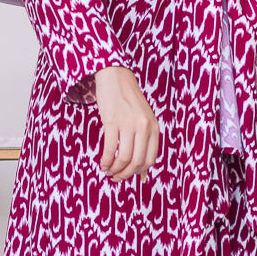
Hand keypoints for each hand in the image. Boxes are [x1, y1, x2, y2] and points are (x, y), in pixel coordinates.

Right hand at [93, 65, 160, 180]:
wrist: (115, 77)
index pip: (151, 159)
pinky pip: (110, 148)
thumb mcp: (143, 119)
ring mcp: (128, 124)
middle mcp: (144, 126)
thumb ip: (144, 141)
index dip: (139, 172)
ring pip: (124, 158)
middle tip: (116, 178)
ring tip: (108, 171)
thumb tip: (143, 174)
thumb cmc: (128, 100)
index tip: (130, 176)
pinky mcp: (112, 121)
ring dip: (115, 169)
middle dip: (125, 174)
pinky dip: (106, 160)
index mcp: (154, 127)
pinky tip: (102, 163)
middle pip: (137, 162)